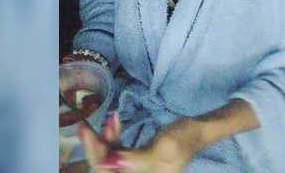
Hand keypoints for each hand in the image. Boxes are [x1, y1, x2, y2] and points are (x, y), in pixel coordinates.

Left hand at [82, 118, 200, 172]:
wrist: (198, 130)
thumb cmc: (185, 138)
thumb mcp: (164, 148)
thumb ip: (137, 160)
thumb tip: (110, 164)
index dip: (97, 156)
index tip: (88, 134)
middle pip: (107, 168)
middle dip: (96, 147)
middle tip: (86, 125)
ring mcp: (134, 171)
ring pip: (109, 159)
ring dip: (105, 140)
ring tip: (109, 118)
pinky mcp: (135, 161)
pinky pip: (117, 152)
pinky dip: (114, 137)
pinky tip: (115, 121)